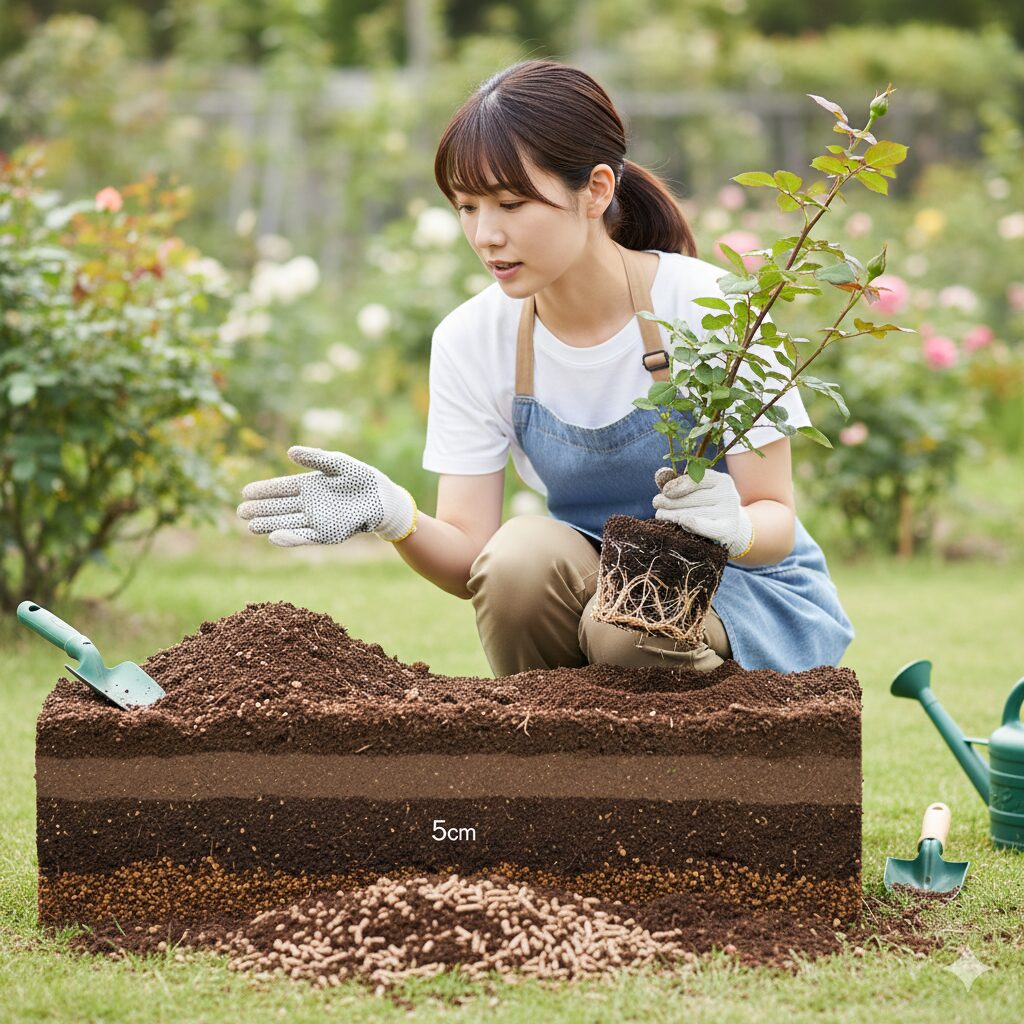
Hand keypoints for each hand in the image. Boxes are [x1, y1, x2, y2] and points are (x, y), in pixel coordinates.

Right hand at [236, 446, 416, 546]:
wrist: (384, 500)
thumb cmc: (362, 478)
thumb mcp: (338, 463)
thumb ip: (315, 457)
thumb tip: (289, 451)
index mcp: (309, 485)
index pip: (281, 488)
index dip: (263, 490)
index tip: (245, 491)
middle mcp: (309, 504)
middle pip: (279, 507)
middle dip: (260, 509)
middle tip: (240, 511)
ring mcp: (316, 519)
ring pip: (287, 523)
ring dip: (269, 524)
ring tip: (250, 526)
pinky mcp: (327, 534)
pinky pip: (305, 536)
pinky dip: (290, 538)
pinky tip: (274, 537)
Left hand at [651, 467, 753, 557]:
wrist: (728, 528)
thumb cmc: (705, 506)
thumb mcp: (694, 491)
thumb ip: (677, 483)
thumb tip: (661, 473)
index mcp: (722, 480)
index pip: (699, 479)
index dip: (680, 484)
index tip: (664, 491)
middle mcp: (729, 495)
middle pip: (696, 497)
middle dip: (672, 501)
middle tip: (656, 503)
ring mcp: (730, 513)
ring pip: (697, 512)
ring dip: (675, 514)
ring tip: (660, 514)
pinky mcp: (727, 530)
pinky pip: (710, 527)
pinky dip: (696, 524)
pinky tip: (683, 521)